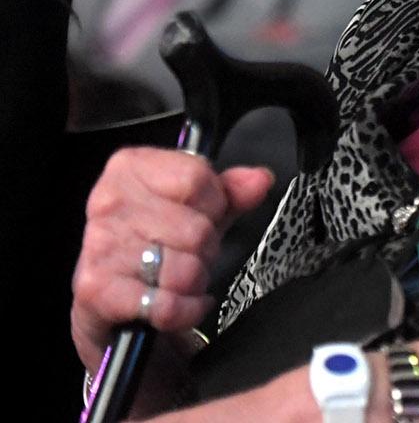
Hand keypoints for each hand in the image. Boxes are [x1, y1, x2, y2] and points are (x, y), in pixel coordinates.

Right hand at [71, 147, 275, 371]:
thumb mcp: (200, 209)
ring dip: (194, 281)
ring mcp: (101, 246)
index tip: (202, 215)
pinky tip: (177, 303)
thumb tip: (259, 180)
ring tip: (178, 277)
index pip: (196, 178)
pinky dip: (183, 311)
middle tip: (189, 254)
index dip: (213, 203)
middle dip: (205, 248)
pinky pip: (168, 305)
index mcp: (130, 167)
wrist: (111, 299)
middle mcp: (109, 203)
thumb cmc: (157, 244)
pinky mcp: (97, 289)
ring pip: (185, 270)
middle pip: (196, 229)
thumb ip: (233, 191)